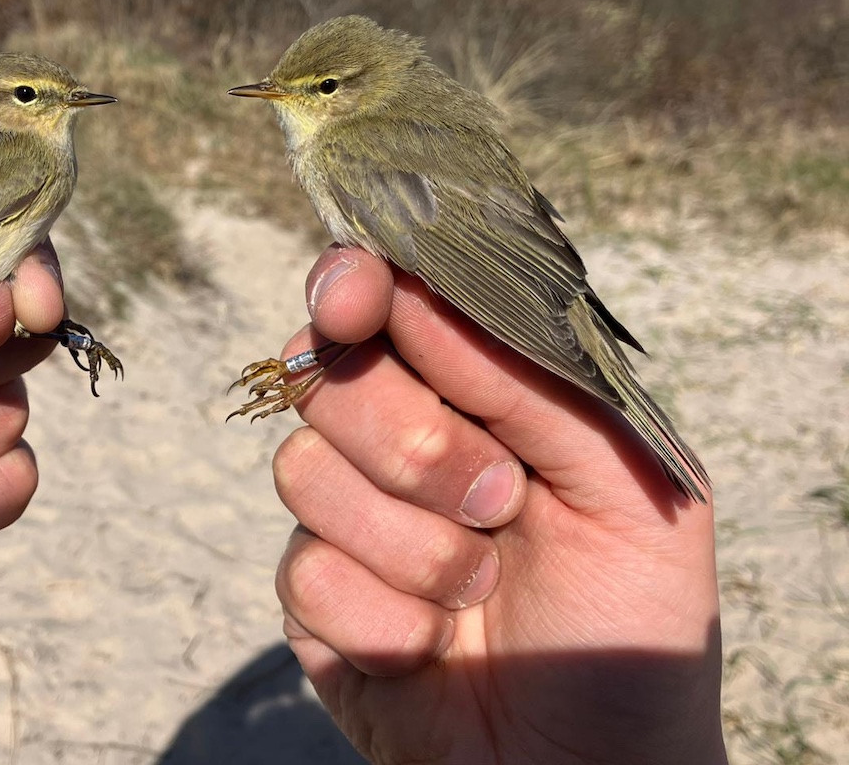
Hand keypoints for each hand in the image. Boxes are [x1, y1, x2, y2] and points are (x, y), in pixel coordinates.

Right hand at [272, 246, 725, 764]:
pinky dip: (389, 618)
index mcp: (467, 393)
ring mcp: (346, 519)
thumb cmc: (628, 616)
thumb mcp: (624, 478)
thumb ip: (530, 379)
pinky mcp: (312, 600)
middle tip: (500, 498)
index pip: (381, 307)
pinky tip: (435, 646)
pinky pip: (305, 573)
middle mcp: (393, 442)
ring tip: (482, 587)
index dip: (356, 287)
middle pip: (328, 377)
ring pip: (304, 471)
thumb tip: (412, 297)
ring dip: (416, 546)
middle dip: (417, 445)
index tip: (358, 299)